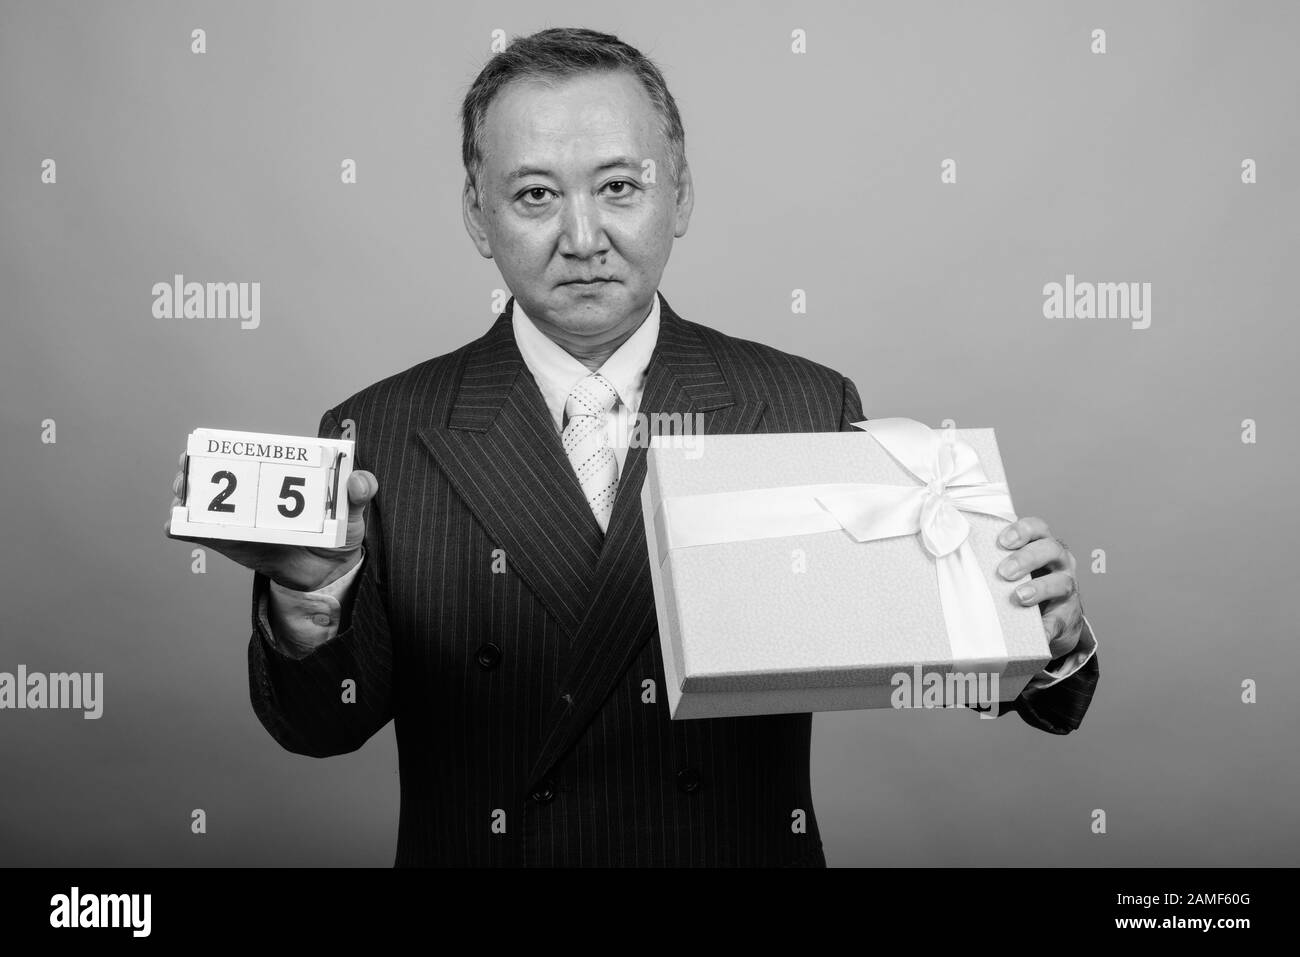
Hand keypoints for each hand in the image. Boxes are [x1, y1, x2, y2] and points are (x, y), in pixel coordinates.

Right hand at [163, 452, 377, 590]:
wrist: (328, 571)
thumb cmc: (339, 531)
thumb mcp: (353, 511)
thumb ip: (358, 493)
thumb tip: (359, 481)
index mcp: (279, 475)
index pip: (250, 452)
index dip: (228, 445)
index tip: (213, 442)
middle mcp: (252, 492)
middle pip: (214, 470)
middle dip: (196, 466)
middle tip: (188, 468)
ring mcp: (237, 516)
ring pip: (201, 498)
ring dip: (187, 491)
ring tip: (182, 493)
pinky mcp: (228, 541)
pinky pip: (197, 533)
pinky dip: (182, 527)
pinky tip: (174, 524)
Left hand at [995, 516, 1083, 659]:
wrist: (1052, 619)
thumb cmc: (1023, 585)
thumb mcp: (1012, 569)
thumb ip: (991, 561)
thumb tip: (946, 561)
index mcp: (1042, 545)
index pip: (1038, 528)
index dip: (1022, 530)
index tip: (1002, 540)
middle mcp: (1059, 562)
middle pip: (1050, 549)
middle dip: (1026, 558)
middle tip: (1004, 572)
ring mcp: (1067, 588)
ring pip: (1061, 582)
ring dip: (1039, 588)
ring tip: (1019, 597)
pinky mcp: (1067, 616)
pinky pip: (1059, 621)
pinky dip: (1048, 626)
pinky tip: (1039, 632)